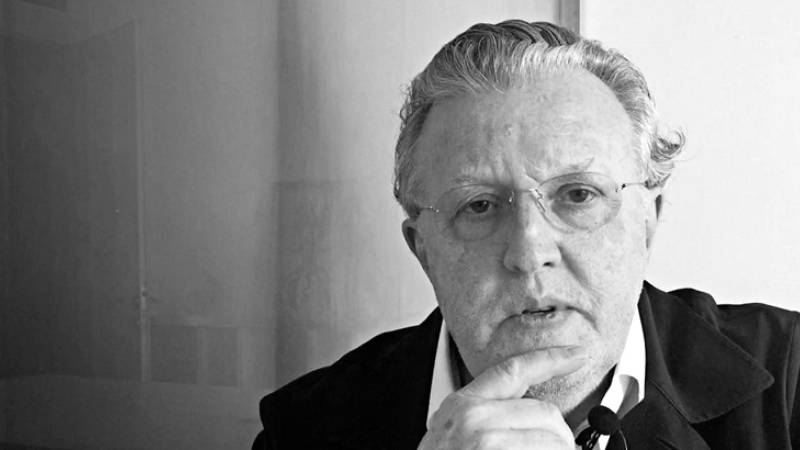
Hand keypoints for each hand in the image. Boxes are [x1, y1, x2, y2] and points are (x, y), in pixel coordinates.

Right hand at [418, 346, 586, 449]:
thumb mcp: (453, 434)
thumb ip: (488, 417)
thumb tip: (540, 419)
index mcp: (463, 405)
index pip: (514, 370)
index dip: (551, 358)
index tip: (577, 354)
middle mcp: (474, 418)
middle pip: (547, 412)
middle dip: (560, 438)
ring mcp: (488, 442)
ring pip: (556, 441)